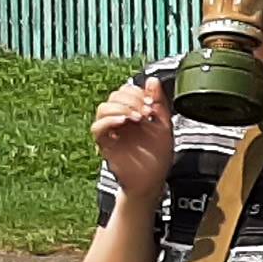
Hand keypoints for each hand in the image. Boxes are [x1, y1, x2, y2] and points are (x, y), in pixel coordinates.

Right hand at [91, 77, 174, 191]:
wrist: (153, 181)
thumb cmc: (158, 157)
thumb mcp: (164, 125)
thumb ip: (159, 102)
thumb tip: (152, 80)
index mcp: (133, 112)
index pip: (126, 90)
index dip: (138, 92)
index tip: (151, 104)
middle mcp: (120, 120)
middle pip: (114, 96)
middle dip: (132, 99)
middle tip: (146, 112)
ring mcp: (111, 131)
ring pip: (103, 108)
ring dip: (121, 108)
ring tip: (137, 118)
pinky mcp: (105, 144)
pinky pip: (97, 127)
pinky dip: (109, 120)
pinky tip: (124, 122)